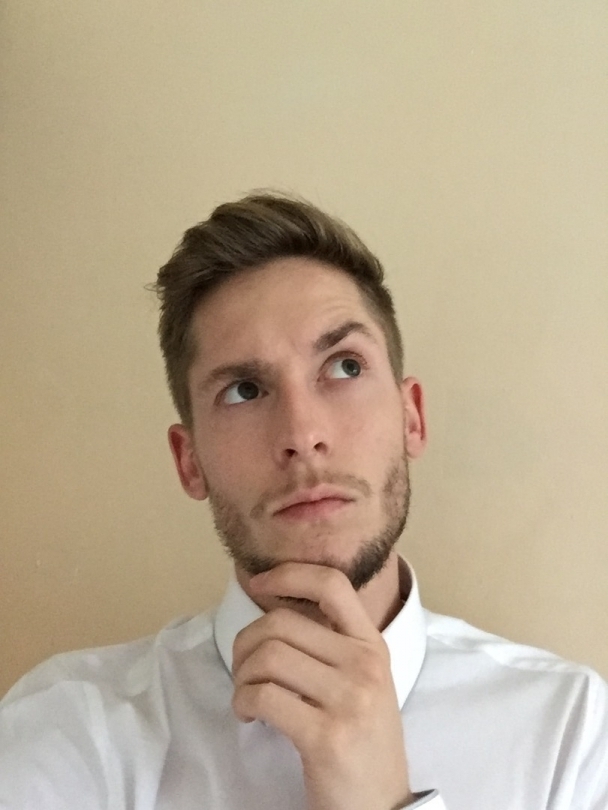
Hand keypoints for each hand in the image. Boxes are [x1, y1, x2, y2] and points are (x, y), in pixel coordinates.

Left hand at [231, 562, 412, 809]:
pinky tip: (249, 716)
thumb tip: (274, 613)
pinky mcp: (326, 736)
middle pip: (282, 622)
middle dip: (246, 643)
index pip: (332, 584)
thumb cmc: (362, 741)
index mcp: (372, 646)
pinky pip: (261, 696)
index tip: (259, 584)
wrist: (382, 807)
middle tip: (245, 670)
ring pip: (267, 656)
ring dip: (242, 676)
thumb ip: (331, 646)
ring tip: (247, 696)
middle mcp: (365, 665)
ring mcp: (349, 700)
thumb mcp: (362, 682)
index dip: (288, 574)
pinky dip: (242, 703)